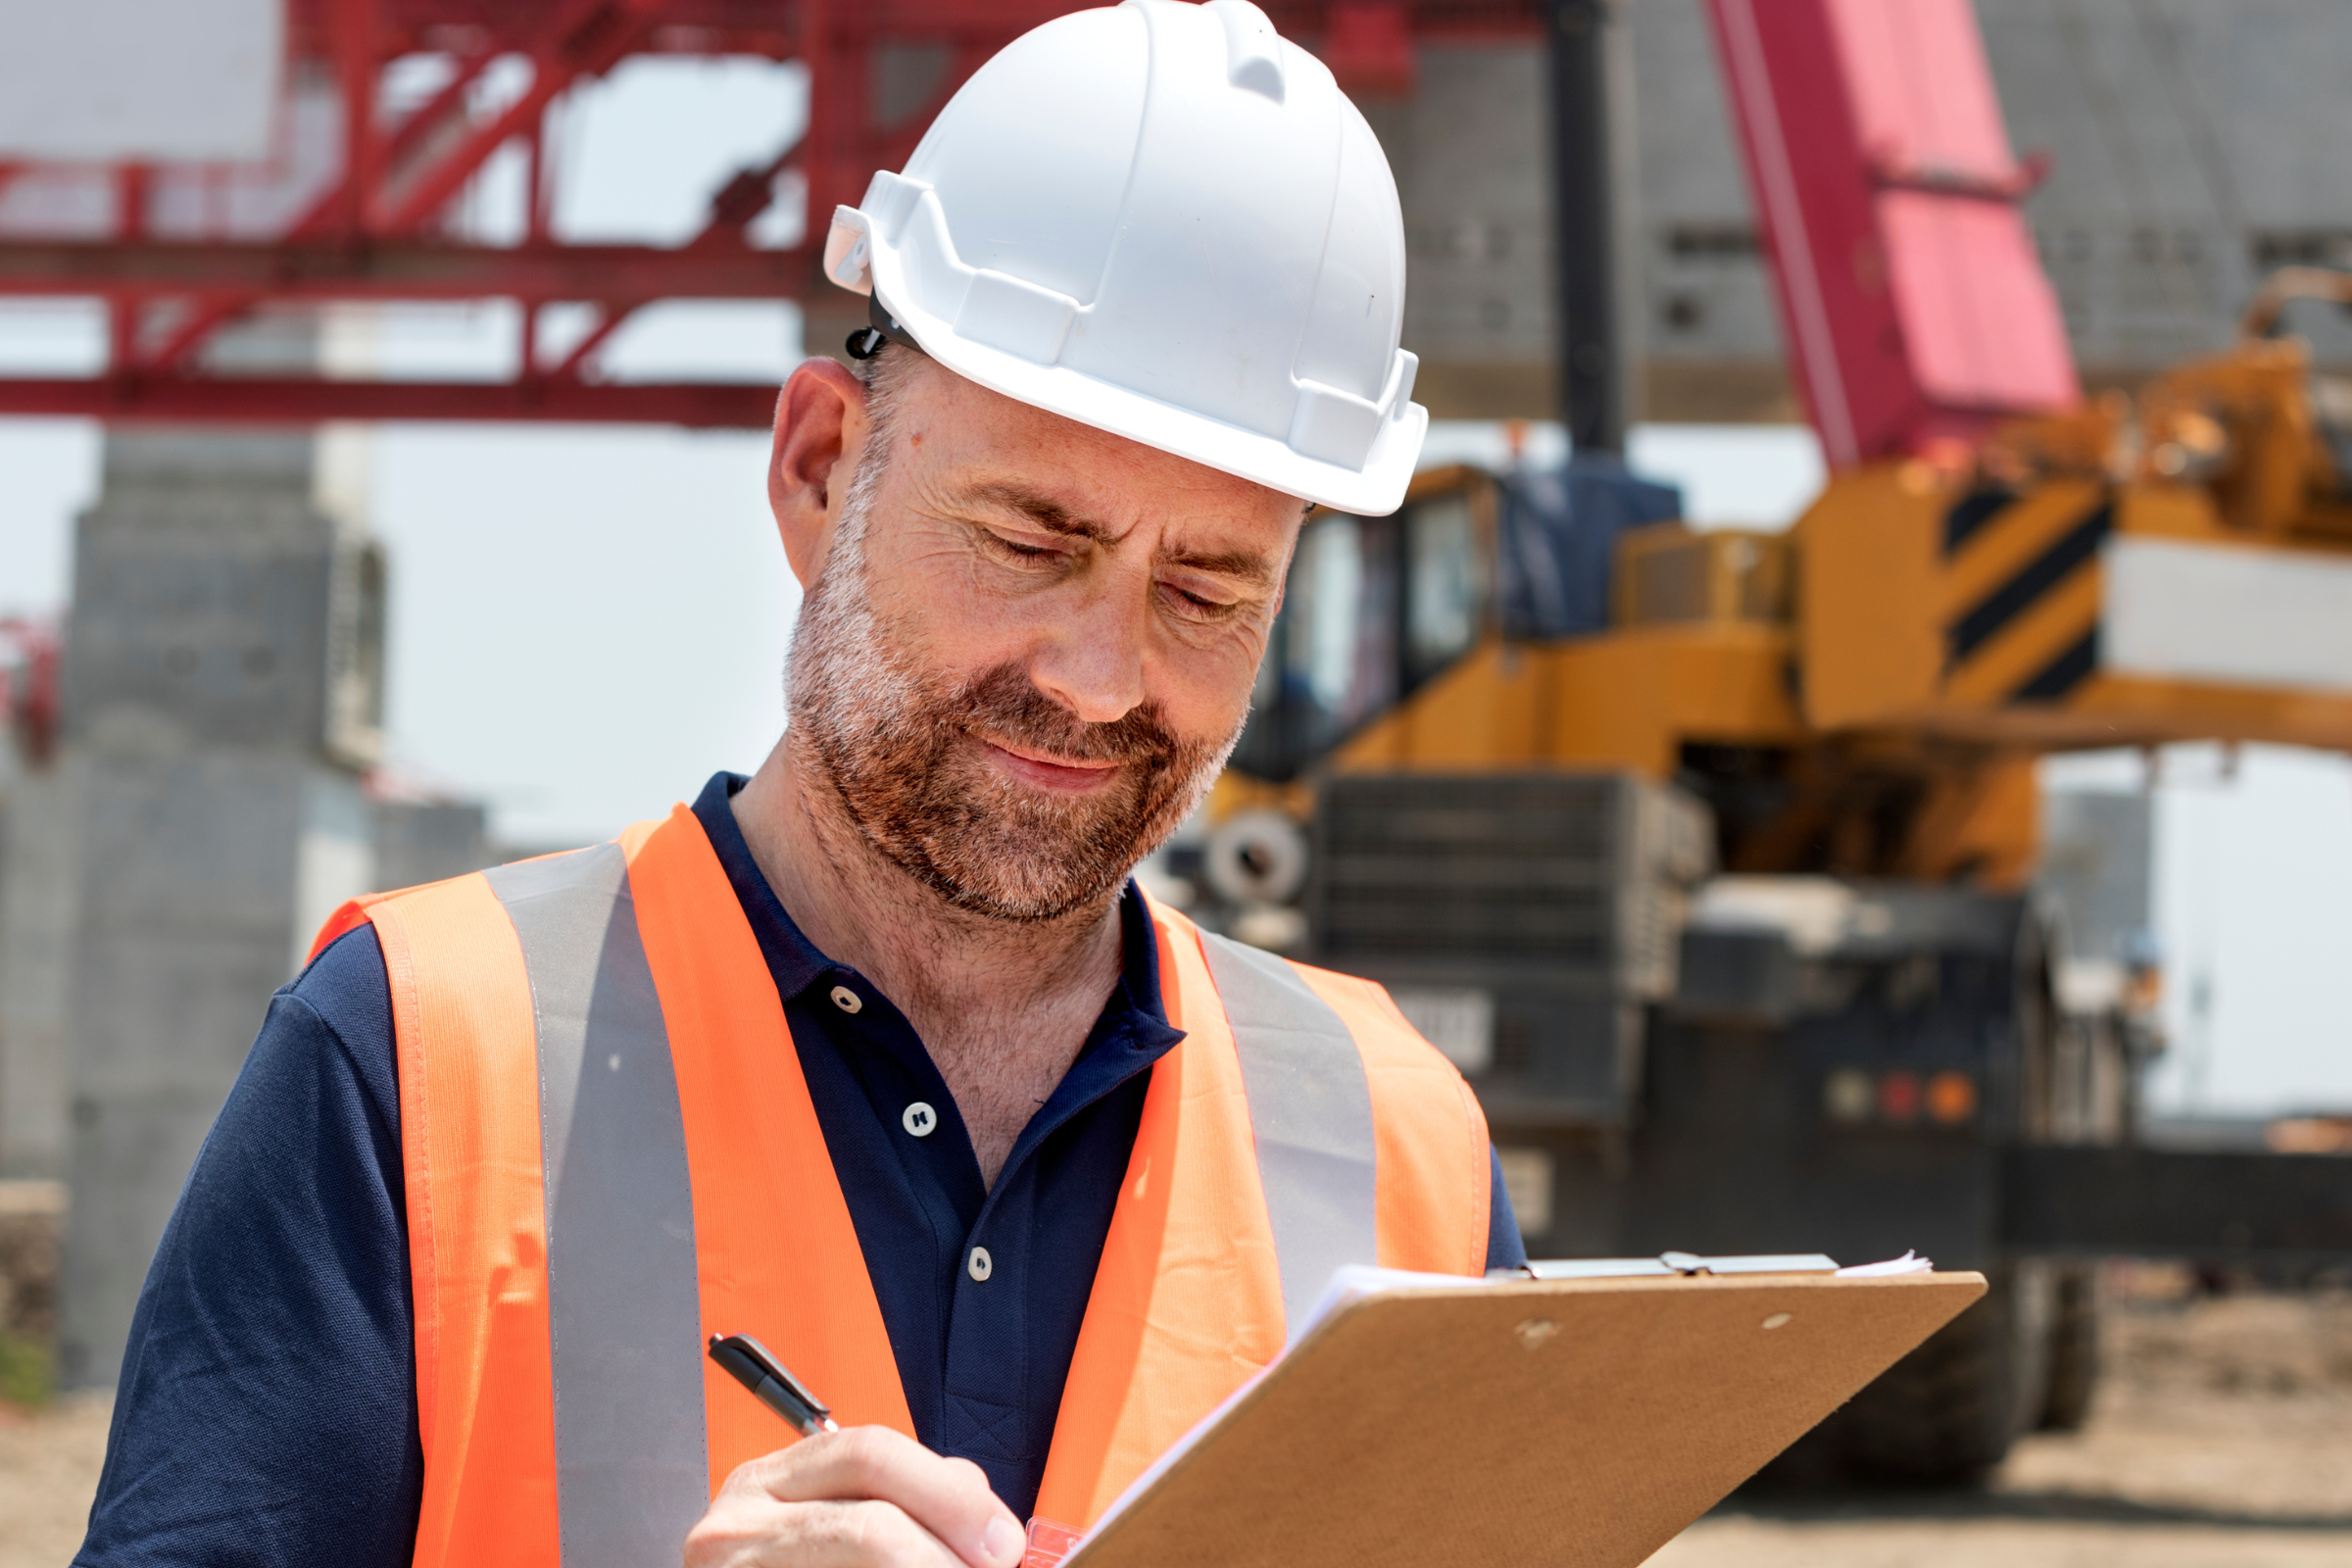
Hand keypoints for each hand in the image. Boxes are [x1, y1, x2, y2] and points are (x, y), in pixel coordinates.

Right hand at [684, 1425, 1027, 1567]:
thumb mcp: (833, 1523)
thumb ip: (902, 1500)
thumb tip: (985, 1520)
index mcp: (768, 1482)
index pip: (870, 1453)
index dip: (950, 1493)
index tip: (1003, 1539)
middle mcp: (739, 1522)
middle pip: (868, 1512)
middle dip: (948, 1527)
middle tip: (993, 1564)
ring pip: (864, 1549)